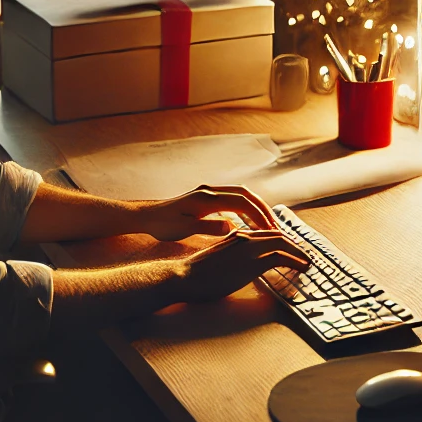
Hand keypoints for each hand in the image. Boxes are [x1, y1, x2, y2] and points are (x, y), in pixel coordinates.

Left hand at [136, 184, 281, 240]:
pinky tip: (248, 222)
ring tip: (267, 224)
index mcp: (207, 198)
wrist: (146, 216)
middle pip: (246, 194)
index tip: (270, 230)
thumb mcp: (184, 229)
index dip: (259, 216)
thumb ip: (208, 227)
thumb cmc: (162, 224)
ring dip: (255, 208)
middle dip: (263, 209)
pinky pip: (233, 199)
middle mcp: (210, 191)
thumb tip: (232, 227)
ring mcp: (208, 192)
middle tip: (275, 226)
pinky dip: (245, 209)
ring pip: (240, 195)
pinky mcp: (206, 198)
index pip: (242, 202)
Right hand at [176, 229, 310, 301]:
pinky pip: (281, 257)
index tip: (291, 248)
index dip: (281, 240)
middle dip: (294, 244)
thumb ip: (231, 256)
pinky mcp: (251, 262)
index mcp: (236, 235)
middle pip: (278, 235)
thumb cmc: (194, 273)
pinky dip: (296, 260)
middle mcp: (244, 237)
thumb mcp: (216, 258)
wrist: (183, 277)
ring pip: (283, 243)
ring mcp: (248, 248)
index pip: (265, 233)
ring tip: (308, 262)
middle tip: (304, 254)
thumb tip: (239, 265)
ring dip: (299, 252)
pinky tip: (302, 268)